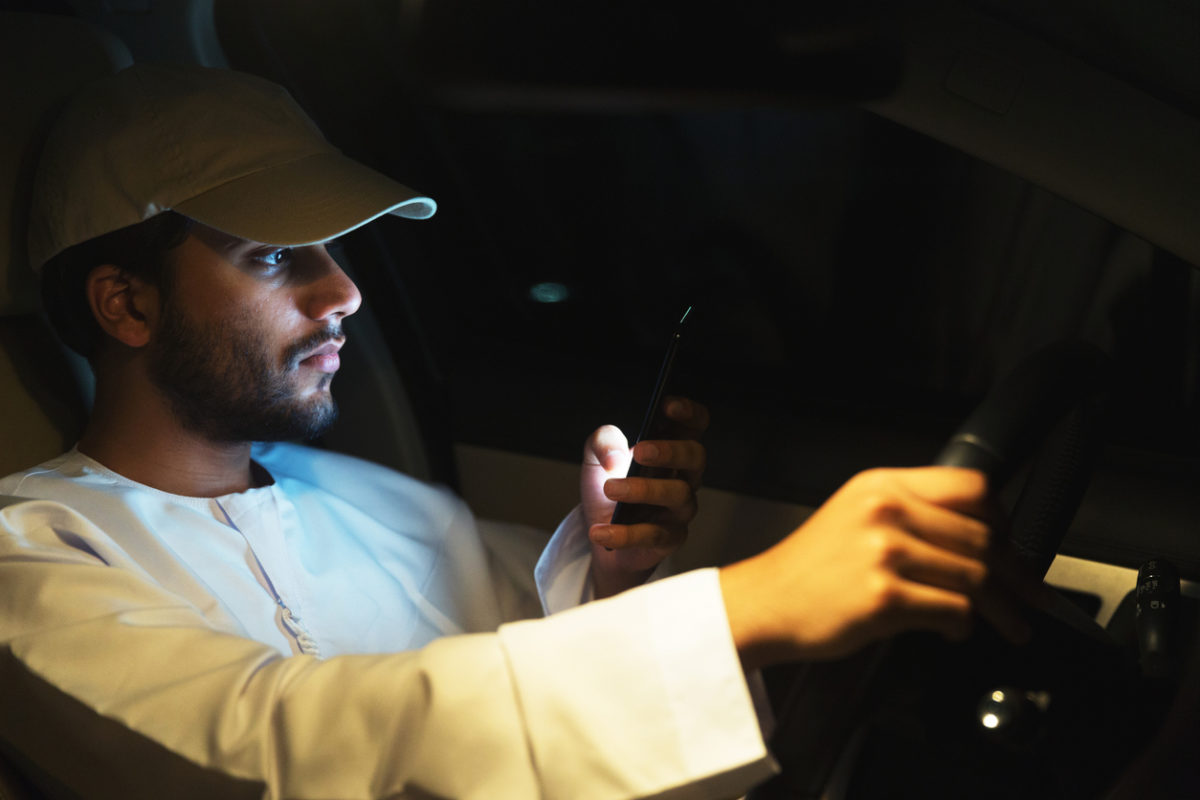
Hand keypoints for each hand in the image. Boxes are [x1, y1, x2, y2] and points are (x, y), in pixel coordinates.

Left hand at [580, 397, 708, 597]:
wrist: (600, 533)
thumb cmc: (609, 487)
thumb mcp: (596, 458)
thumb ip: (602, 442)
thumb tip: (614, 458)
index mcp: (671, 449)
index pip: (695, 424)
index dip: (688, 412)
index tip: (666, 405)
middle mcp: (684, 476)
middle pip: (695, 456)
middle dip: (670, 450)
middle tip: (640, 451)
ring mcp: (680, 509)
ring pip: (677, 494)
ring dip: (643, 490)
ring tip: (610, 488)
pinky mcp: (669, 539)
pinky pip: (652, 535)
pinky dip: (623, 533)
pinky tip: (599, 530)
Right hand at [719, 467, 1030, 668]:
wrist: (764, 602)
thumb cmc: (809, 569)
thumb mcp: (854, 516)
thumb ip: (907, 513)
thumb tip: (977, 536)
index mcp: (881, 486)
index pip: (970, 485)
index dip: (1001, 516)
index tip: (1012, 541)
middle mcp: (885, 511)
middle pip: (982, 535)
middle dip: (1015, 573)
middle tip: (1028, 593)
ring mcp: (884, 553)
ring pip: (975, 576)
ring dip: (1001, 607)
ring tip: (1007, 622)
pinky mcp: (885, 598)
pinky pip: (953, 610)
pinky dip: (964, 626)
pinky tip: (955, 630)